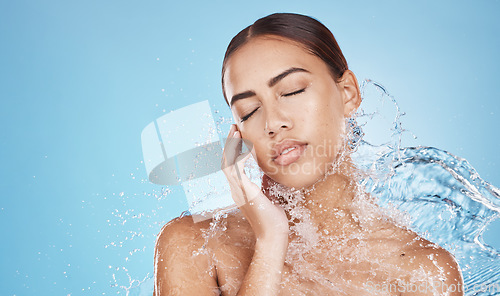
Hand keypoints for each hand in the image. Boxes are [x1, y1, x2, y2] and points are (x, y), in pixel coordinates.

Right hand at [221, 124, 289, 240]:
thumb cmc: (274, 217)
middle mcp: (236, 189)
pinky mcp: (245, 192)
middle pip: (226, 161)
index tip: (238, 134)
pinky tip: (246, 148)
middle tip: (234, 126)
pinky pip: (236, 170)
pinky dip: (239, 157)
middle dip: (229, 143)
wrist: (274, 234)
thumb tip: (268, 168)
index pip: (232, 164)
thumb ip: (265, 180)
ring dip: (231, 146)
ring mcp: (238, 191)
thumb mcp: (269, 193)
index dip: (233, 149)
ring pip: (227, 163)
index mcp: (240, 189)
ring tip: (236, 131)